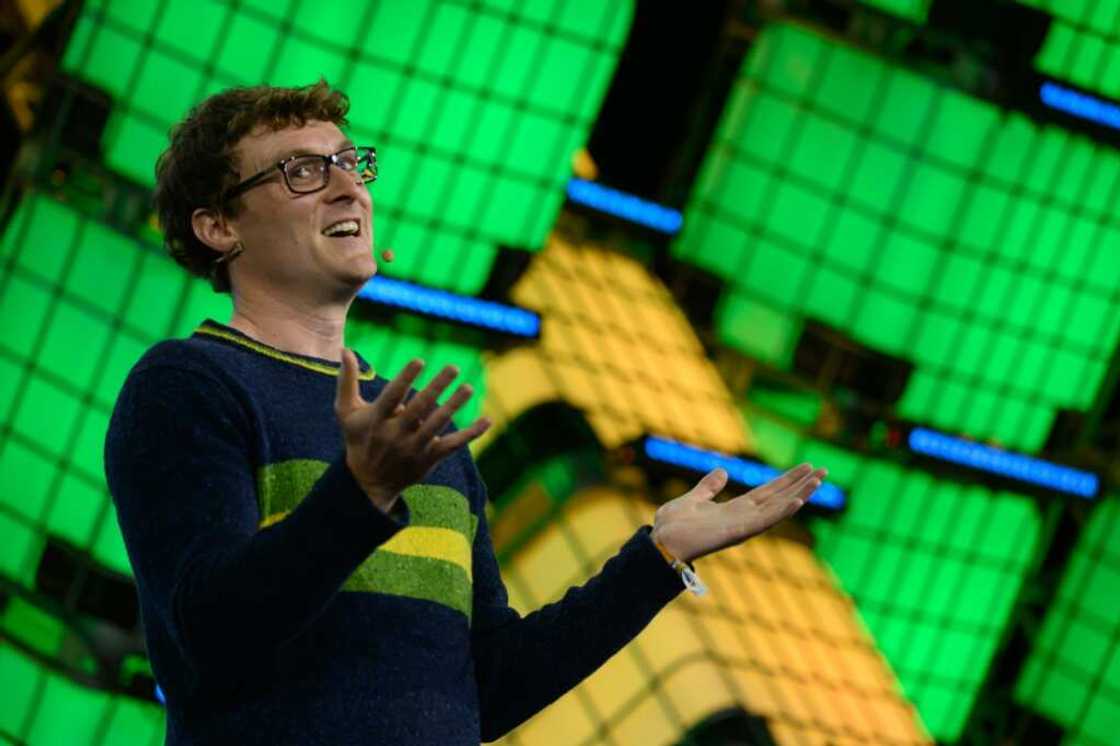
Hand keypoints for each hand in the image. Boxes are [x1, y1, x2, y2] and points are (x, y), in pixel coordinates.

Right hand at [335, 350, 490, 512]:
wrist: (367, 482)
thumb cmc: (358, 439)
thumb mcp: (346, 412)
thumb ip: (347, 381)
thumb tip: (346, 349)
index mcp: (376, 419)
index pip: (392, 396)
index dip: (405, 378)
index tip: (419, 360)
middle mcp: (395, 434)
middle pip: (419, 408)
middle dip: (437, 387)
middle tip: (454, 367)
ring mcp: (413, 448)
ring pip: (437, 425)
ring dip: (453, 406)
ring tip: (468, 388)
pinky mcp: (428, 459)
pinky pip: (453, 445)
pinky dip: (471, 434)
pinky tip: (487, 420)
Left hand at [650, 463, 826, 562]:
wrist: (660, 543)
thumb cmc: (673, 526)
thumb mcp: (693, 498)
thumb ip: (708, 487)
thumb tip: (722, 471)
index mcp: (735, 510)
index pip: (768, 493)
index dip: (786, 481)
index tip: (805, 467)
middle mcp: (743, 518)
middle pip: (779, 498)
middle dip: (801, 485)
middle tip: (824, 470)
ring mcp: (742, 527)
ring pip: (778, 509)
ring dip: (800, 495)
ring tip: (819, 481)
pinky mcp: (736, 533)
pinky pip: (763, 522)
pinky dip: (782, 512)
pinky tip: (799, 502)